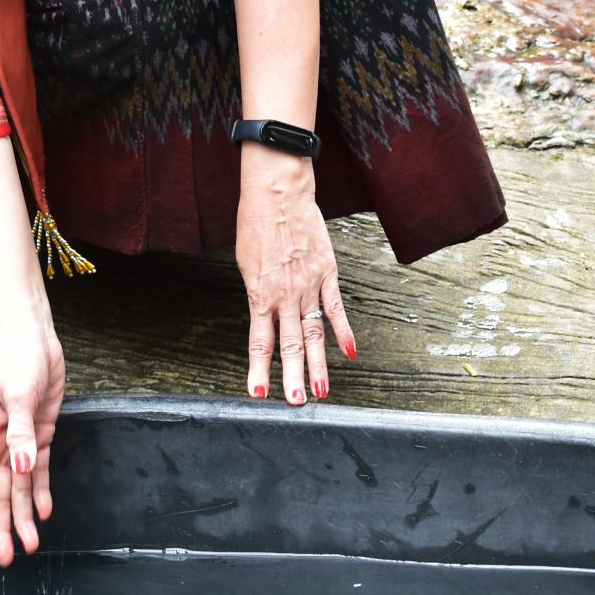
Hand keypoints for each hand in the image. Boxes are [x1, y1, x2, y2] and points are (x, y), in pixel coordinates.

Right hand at [0, 319, 65, 566]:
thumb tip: (21, 467)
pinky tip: (42, 513)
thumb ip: (20, 433)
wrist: (35, 339)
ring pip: (17, 488)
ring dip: (22, 516)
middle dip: (0, 526)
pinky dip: (40, 492)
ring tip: (29, 546)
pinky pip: (39, 471)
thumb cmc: (17, 359)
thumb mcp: (17, 394)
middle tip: (7, 558)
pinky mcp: (39, 435)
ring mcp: (19, 442)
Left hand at [234, 142, 354, 404]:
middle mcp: (285, 294)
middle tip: (295, 403)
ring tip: (321, 392)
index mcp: (259, 292)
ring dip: (317, 364)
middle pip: (290, 343)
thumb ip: (257, 291)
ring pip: (314, 332)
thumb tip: (263, 315)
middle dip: (292, 377)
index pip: (259, 340)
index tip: (259, 392)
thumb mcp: (245, 261)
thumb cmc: (255, 222)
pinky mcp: (327, 272)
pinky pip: (336, 307)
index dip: (259, 368)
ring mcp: (308, 284)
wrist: (278, 191)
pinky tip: (349, 353)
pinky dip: (344, 331)